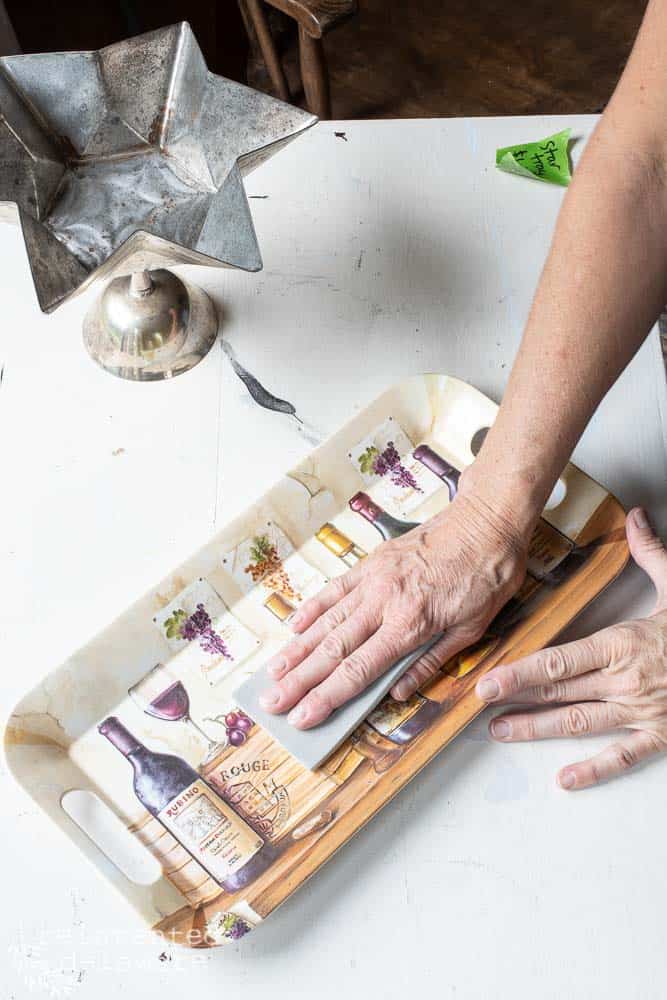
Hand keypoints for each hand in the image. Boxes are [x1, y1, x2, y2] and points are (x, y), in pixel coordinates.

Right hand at [260, 491, 526, 728]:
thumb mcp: (472, 629)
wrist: (486, 522)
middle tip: (271, 702)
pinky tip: (294, 627)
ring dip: (297, 649)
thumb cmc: (487, 578)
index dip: (326, 697)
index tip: (302, 717)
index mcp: (410, 624)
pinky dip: (313, 608)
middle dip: (299, 680)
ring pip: (327, 620)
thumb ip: (429, 662)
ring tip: (273, 673)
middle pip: (333, 649)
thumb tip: (397, 692)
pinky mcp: (372, 562)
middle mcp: (384, 602)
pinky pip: (336, 589)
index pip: (358, 670)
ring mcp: (374, 580)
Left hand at [476, 507, 666, 789]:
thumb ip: (651, 553)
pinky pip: (623, 757)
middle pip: (559, 691)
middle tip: (479, 704)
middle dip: (516, 698)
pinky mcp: (661, 735)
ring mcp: (642, 711)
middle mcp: (626, 680)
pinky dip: (594, 770)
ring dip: (538, 729)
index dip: (518, 673)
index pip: (557, 660)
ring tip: (503, 732)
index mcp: (623, 643)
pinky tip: (566, 779)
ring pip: (579, 724)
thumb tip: (635, 517)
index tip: (487, 680)